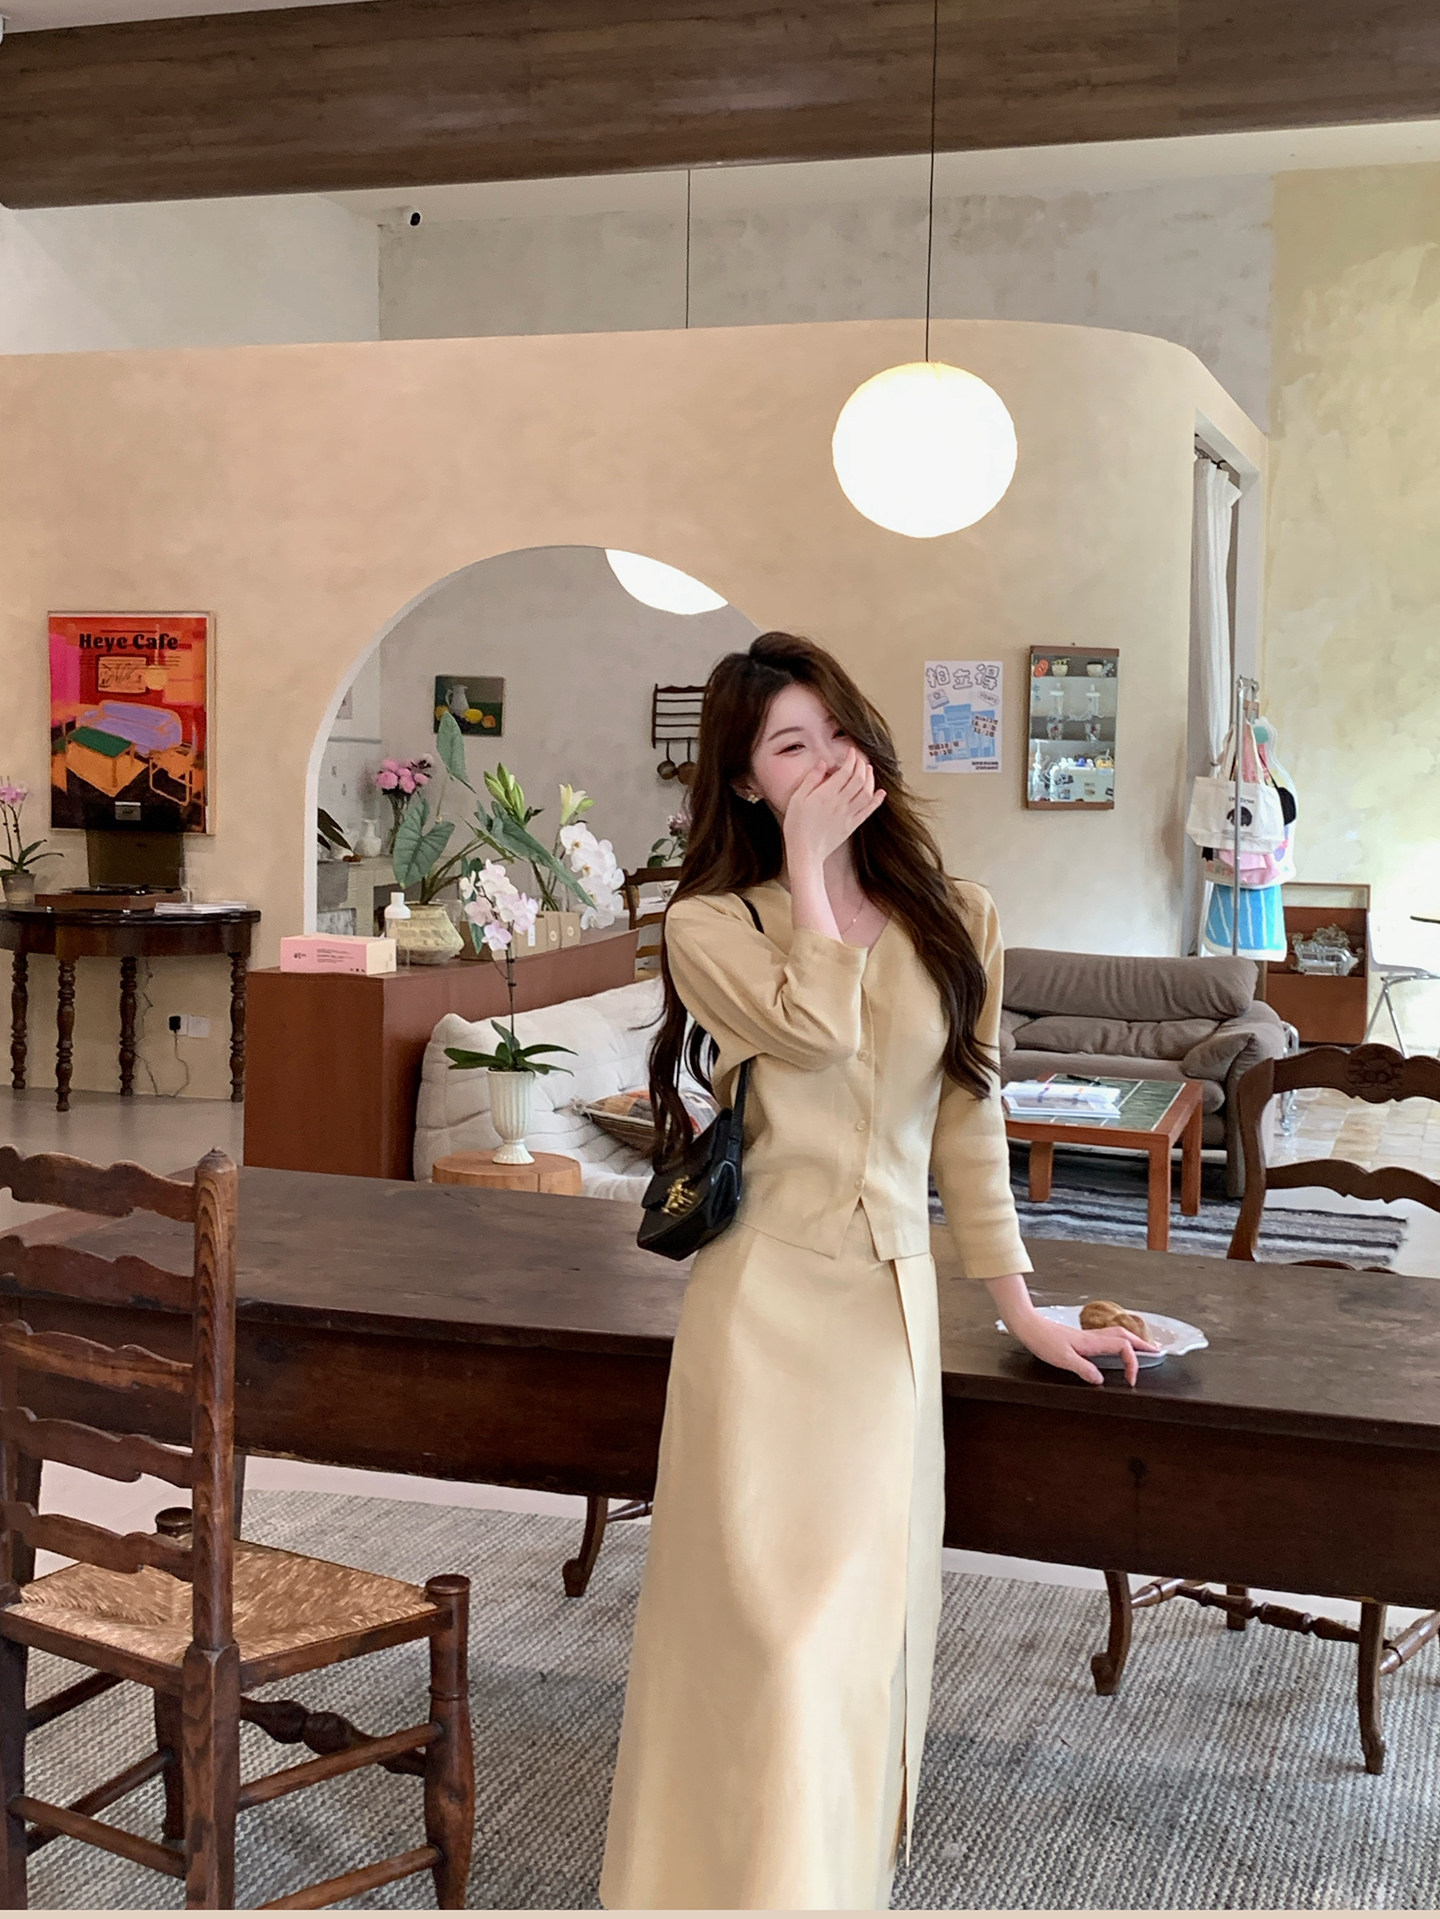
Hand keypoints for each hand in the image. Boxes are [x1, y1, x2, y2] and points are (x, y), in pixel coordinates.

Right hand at [782, 746, 885, 870]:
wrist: (805, 852)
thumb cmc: (797, 826)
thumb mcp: (797, 799)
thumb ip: (811, 780)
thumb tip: (822, 763)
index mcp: (825, 794)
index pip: (845, 772)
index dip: (851, 759)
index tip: (851, 752)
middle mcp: (840, 803)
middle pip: (858, 780)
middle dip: (862, 766)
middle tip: (860, 759)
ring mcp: (848, 815)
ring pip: (866, 793)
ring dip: (870, 779)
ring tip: (869, 770)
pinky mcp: (852, 826)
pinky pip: (868, 811)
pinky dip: (876, 800)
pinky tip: (880, 793)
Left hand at [1007, 1308, 1159, 1386]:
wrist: (1026, 1324)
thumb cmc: (1042, 1339)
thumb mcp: (1062, 1359)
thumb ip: (1083, 1369)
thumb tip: (1101, 1380)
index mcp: (1092, 1342)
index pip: (1123, 1347)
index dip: (1133, 1362)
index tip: (1131, 1380)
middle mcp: (1092, 1337)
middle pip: (1125, 1335)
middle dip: (1142, 1344)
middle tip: (1156, 1352)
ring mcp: (1086, 1336)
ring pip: (1116, 1334)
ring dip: (1132, 1341)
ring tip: (1142, 1349)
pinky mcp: (1078, 1338)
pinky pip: (1105, 1337)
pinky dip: (1117, 1341)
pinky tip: (1113, 1348)